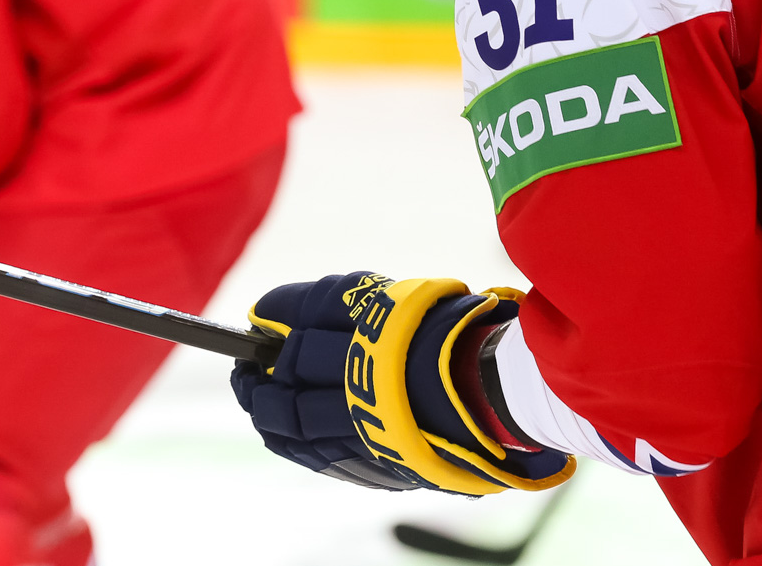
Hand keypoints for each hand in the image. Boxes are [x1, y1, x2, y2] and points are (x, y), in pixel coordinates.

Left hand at [232, 272, 573, 495]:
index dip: (277, 312)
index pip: (309, 309)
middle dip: (260, 365)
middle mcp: (374, 372)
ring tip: (252, 395)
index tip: (260, 316)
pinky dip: (289, 442)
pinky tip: (276, 431)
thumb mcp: (415, 302)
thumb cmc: (467, 337)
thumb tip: (276, 318)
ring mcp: (373, 421)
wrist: (516, 398)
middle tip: (245, 361)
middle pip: (292, 368)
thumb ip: (353, 307)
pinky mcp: (378, 458)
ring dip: (264, 406)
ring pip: (294, 418)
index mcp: (386, 324)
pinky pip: (317, 455)